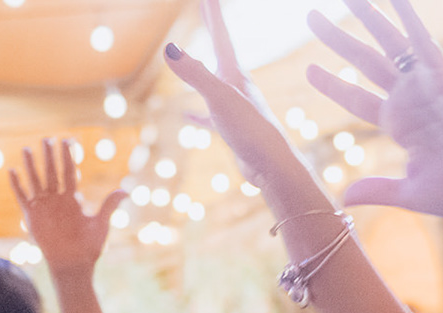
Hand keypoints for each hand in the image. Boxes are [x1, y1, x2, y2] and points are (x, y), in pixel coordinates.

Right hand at [10, 139, 128, 276]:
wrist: (73, 265)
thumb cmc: (89, 247)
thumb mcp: (101, 224)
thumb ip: (109, 205)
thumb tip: (126, 191)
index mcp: (72, 200)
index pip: (69, 173)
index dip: (68, 157)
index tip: (67, 141)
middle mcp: (57, 200)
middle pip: (51, 173)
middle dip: (49, 156)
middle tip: (46, 138)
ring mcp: (43, 207)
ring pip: (36, 181)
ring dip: (31, 166)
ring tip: (27, 149)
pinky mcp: (32, 216)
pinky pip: (23, 197)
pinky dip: (17, 185)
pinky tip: (12, 171)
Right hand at [162, 0, 316, 196]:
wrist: (272, 166)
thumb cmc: (251, 130)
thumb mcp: (219, 98)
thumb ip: (195, 74)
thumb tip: (170, 50)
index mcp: (235, 74)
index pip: (221, 36)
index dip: (212, 14)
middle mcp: (237, 87)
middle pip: (220, 52)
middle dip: (212, 30)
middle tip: (206, 10)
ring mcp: (234, 108)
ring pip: (214, 83)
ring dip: (202, 70)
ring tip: (190, 63)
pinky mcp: (232, 130)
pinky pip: (209, 117)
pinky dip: (197, 114)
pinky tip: (186, 117)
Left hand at [305, 0, 442, 221]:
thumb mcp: (412, 193)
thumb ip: (378, 191)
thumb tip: (343, 198)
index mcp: (401, 126)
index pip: (358, 100)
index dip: (334, 84)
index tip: (310, 70)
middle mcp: (410, 100)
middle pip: (365, 64)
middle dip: (338, 41)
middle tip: (312, 18)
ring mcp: (425, 86)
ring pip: (388, 45)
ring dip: (367, 18)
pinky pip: (422, 41)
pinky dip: (407, 17)